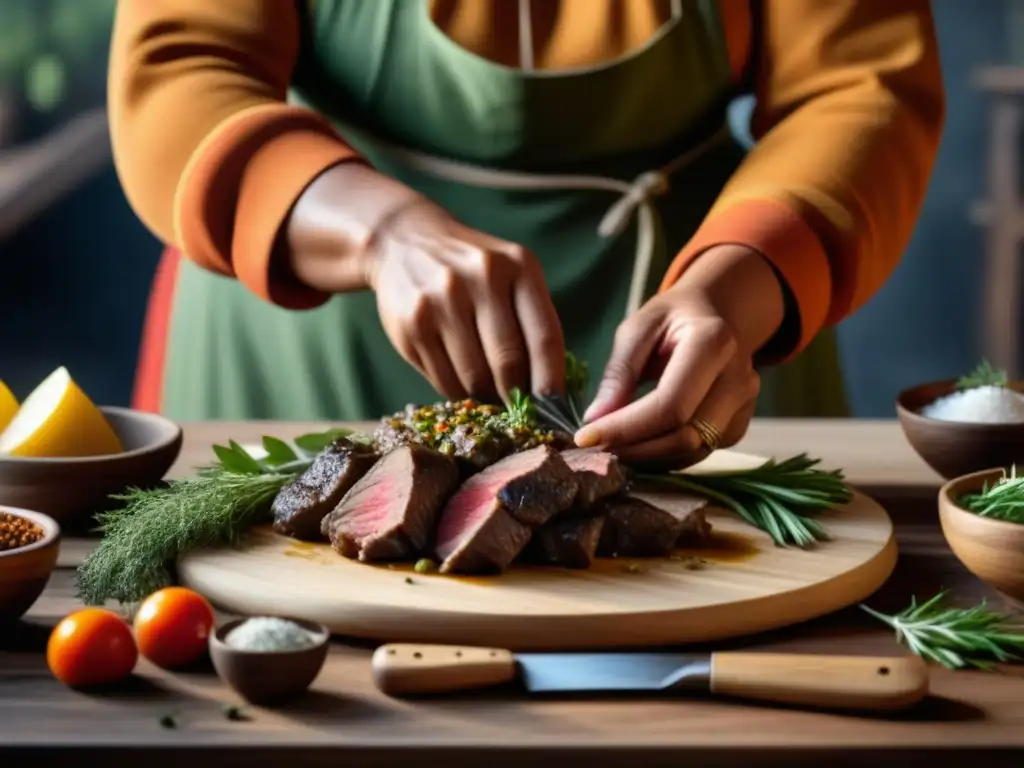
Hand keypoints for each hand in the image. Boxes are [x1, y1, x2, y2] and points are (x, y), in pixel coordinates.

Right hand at [283, 162, 564, 400]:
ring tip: (489, 393)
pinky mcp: (412, 324)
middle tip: (519, 407)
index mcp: (518, 266)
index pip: (544, 336)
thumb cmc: (473, 268)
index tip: (554, 407)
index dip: (551, 380)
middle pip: (508, 362)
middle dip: (516, 395)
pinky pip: (444, 379)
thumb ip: (531, 320)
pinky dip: (458, 392)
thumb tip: (547, 391)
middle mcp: (480, 279)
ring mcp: (442, 301)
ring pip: (474, 377)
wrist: (405, 241)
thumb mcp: (511, 273)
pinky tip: (461, 382)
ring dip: (486, 396)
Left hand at [574, 245, 786, 464]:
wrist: (714, 316)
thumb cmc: (671, 318)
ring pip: (693, 452)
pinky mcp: (738, 426)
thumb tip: (597, 418)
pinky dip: (664, 456)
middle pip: (684, 436)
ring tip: (611, 446)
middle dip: (634, 448)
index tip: (585, 437)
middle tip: (593, 447)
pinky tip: (638, 444)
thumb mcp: (637, 328)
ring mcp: (744, 405)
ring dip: (647, 457)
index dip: (626, 429)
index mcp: (713, 343)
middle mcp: (739, 378)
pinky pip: (699, 453)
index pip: (670, 405)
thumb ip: (619, 372)